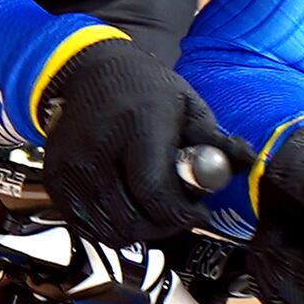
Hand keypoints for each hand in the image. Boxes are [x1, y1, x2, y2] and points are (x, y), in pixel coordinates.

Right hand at [34, 36, 237, 250]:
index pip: (154, 193)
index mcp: (136, 126)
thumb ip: (214, 141)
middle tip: (178, 212)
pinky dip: (111, 227)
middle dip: (164, 226)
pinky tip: (127, 207)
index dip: (181, 214)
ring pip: (109, 231)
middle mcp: (98, 148)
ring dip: (139, 231)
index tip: (198, 212)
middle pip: (132, 220)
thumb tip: (247, 165)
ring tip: (153, 210)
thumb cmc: (144, 89)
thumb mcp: (187, 104)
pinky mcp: (56, 180)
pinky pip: (86, 226)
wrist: (88, 72)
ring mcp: (71, 167)